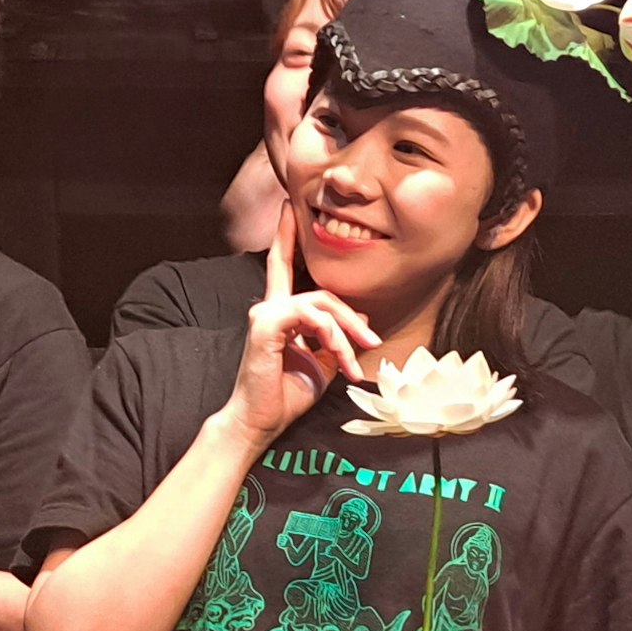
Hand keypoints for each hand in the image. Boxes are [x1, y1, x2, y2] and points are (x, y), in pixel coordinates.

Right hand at [231, 214, 378, 444]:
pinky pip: (310, 317)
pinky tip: (339, 357)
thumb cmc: (285, 396)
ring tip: (355, 361)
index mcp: (280, 314)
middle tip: (372, 341)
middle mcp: (269, 307)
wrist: (259, 422)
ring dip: (346, 333)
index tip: (288, 208)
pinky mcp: (266, 325)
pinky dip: (331, 336)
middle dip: (352, 317)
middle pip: (322, 292)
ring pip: (320, 304)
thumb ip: (334, 341)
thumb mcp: (321, 365)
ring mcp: (265, 314)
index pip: (283, 266)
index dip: (286, 236)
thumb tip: (360, 323)